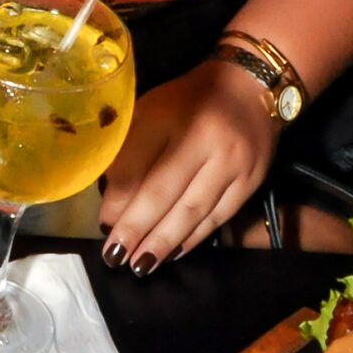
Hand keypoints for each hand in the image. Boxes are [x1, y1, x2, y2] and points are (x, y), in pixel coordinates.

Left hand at [97, 58, 275, 272]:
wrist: (249, 88)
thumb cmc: (187, 102)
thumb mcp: (150, 110)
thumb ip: (129, 147)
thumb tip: (108, 196)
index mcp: (169, 114)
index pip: (137, 163)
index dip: (117, 199)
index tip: (102, 223)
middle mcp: (204, 138)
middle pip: (164, 192)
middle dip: (136, 228)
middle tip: (114, 255)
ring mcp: (232, 162)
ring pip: (192, 210)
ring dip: (162, 242)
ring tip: (139, 264)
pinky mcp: (250, 181)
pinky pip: (217, 217)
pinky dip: (193, 238)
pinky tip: (172, 253)